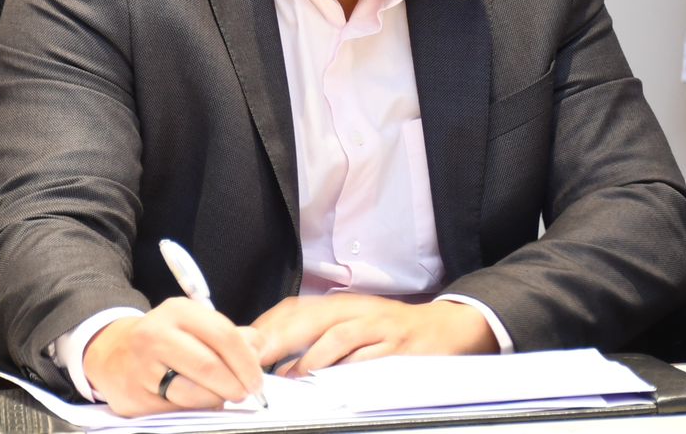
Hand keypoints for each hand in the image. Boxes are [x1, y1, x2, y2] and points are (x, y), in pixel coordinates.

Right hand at [82, 298, 265, 415]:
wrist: (112, 352)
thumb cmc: (164, 339)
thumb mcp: (193, 324)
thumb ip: (229, 335)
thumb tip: (257, 348)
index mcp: (178, 311)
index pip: (224, 335)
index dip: (246, 362)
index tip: (257, 380)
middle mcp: (157, 334)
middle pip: (210, 366)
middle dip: (235, 385)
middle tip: (244, 393)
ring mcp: (143, 366)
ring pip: (194, 393)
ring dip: (216, 400)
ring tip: (220, 397)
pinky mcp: (135, 396)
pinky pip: (176, 410)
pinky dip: (194, 410)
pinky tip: (197, 402)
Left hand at [251, 295, 498, 375]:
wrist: (441, 328)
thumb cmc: (390, 331)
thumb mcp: (352, 325)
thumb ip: (318, 338)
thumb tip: (277, 358)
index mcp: (340, 305)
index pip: (295, 309)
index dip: (268, 326)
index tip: (245, 344)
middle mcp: (356, 311)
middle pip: (310, 318)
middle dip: (279, 338)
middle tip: (256, 358)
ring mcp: (377, 327)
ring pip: (338, 336)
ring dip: (311, 357)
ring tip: (291, 376)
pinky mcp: (396, 347)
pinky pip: (368, 356)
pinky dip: (348, 368)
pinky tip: (332, 379)